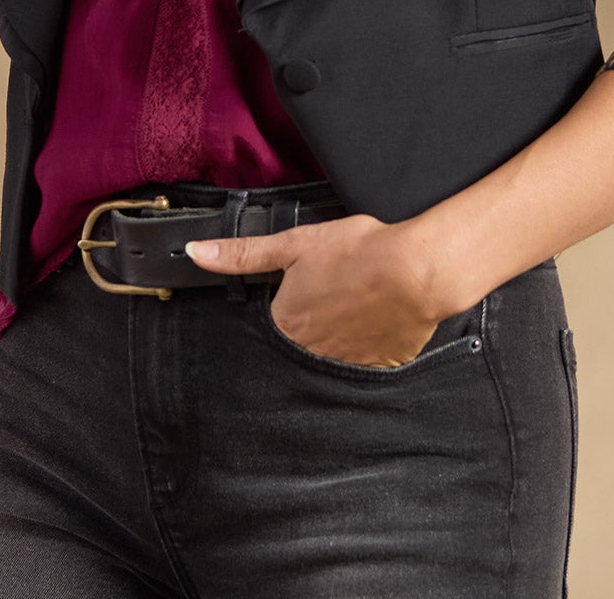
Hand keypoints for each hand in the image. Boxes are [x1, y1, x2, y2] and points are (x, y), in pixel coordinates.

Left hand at [184, 213, 449, 367]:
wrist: (418, 271)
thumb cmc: (360, 253)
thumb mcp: (296, 243)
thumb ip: (243, 253)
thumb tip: (195, 253)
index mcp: (286, 325)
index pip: (269, 327)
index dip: (283, 306)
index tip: (301, 293)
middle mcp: (309, 354)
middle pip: (298, 346)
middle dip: (309, 326)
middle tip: (332, 298)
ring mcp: (344, 367)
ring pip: (328, 358)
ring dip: (336, 339)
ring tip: (354, 309)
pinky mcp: (377, 370)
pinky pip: (362, 365)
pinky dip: (365, 347)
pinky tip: (374, 323)